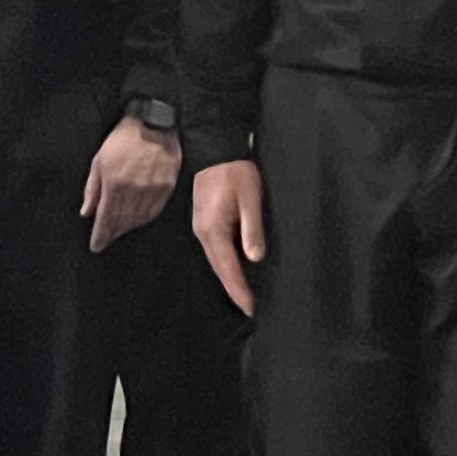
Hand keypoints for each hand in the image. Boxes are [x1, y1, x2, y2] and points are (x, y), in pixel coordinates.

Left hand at [81, 116, 182, 253]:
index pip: (106, 219)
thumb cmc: (122, 139)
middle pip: (122, 222)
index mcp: (114, 184)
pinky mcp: (166, 187)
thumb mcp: (99, 160)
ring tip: (119, 230)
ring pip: (138, 219)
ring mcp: (152, 190)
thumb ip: (92, 189)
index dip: (100, 236)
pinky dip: (143, 219)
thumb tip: (87, 212)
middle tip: (106, 238)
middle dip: (112, 233)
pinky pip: (153, 211)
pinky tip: (137, 220)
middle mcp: (134, 191)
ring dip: (127, 228)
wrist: (153, 124)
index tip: (96, 246)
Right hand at [192, 160, 266, 316]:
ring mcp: (201, 226)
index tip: (250, 307)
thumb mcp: (250, 199)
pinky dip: (224, 262)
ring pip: (216, 260)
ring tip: (243, 292)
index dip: (239, 290)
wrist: (216, 148)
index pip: (228, 268)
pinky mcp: (204, 220)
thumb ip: (252, 229)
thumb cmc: (235, 171)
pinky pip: (214, 249)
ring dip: (229, 277)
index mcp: (214, 230)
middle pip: (219, 268)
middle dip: (233, 289)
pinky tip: (234, 266)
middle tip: (249, 307)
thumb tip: (255, 258)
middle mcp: (203, 232)